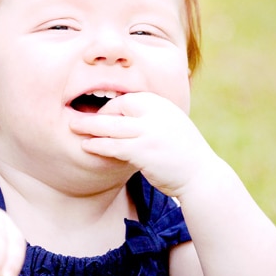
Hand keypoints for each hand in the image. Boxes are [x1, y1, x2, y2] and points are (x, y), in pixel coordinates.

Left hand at [68, 92, 217, 197]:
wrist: (202, 176)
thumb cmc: (184, 154)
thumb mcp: (170, 127)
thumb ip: (152, 120)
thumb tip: (128, 118)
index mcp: (162, 105)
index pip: (127, 100)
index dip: (110, 109)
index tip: (100, 119)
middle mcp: (156, 114)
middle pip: (116, 108)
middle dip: (95, 114)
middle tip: (75, 119)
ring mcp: (150, 131)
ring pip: (111, 126)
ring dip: (89, 127)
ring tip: (72, 128)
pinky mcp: (144, 151)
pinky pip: (113, 145)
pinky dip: (97, 145)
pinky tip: (86, 146)